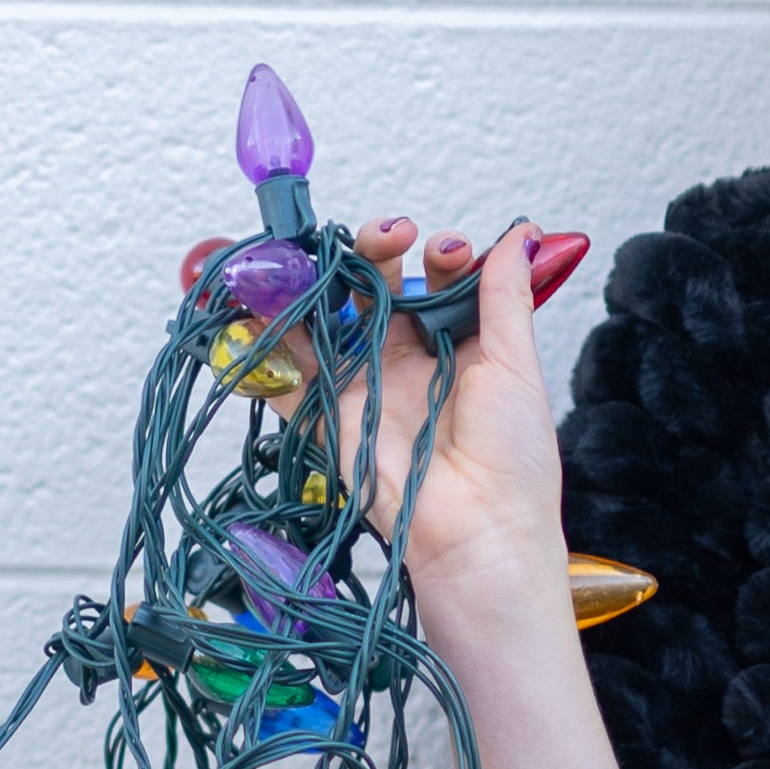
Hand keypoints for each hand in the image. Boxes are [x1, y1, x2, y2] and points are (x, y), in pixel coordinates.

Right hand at [262, 217, 576, 647]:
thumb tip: (523, 233)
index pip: (440, 278)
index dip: (440, 254)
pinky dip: (259, 346)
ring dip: (317, 281)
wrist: (477, 535)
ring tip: (312, 252)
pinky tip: (247, 306)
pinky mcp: (330, 414)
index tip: (447, 249)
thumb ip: (506, 296)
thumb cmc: (513, 459)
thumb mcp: (517, 365)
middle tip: (387, 236)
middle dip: (377, 250)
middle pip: (379, 286)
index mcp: (461, 344)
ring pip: (331, 317)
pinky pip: (288, 376)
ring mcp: (366, 384)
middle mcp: (409, 357)